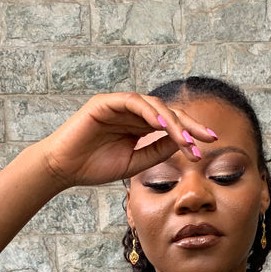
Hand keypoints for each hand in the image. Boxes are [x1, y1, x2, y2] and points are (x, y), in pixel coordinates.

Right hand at [35, 92, 218, 189]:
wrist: (63, 169)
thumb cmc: (93, 168)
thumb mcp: (134, 164)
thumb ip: (156, 152)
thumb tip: (181, 142)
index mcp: (138, 126)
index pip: (169, 125)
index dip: (189, 134)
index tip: (207, 147)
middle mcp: (131, 112)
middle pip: (167, 112)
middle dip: (189, 125)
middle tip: (207, 139)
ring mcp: (118, 105)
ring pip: (153, 106)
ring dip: (172, 122)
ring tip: (186, 138)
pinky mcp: (104, 103)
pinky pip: (132, 102)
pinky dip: (148, 111)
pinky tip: (161, 124)